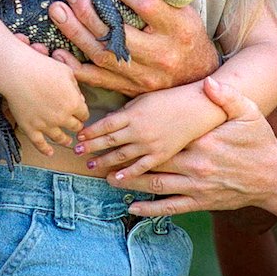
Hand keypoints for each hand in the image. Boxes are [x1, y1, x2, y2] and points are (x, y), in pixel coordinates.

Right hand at [2, 50, 89, 157]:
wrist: (18, 72)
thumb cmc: (43, 67)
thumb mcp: (67, 72)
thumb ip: (76, 88)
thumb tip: (80, 100)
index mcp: (74, 104)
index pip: (84, 114)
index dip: (82, 113)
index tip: (80, 113)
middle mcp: (62, 118)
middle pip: (75, 127)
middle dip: (76, 126)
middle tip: (75, 126)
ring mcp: (46, 125)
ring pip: (60, 138)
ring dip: (65, 140)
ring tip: (67, 141)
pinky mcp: (30, 128)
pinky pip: (40, 144)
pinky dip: (46, 150)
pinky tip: (50, 152)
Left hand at [48, 0, 219, 96]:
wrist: (197, 76)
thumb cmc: (186, 33)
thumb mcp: (179, 3)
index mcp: (178, 28)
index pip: (147, 6)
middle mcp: (161, 54)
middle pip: (119, 32)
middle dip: (89, 11)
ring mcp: (144, 75)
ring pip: (104, 54)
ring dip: (76, 33)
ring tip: (58, 12)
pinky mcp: (130, 88)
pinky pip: (98, 80)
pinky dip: (76, 68)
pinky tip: (57, 53)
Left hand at [74, 81, 223, 177]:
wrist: (200, 108)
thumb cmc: (174, 99)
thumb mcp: (147, 97)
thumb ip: (129, 109)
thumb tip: (111, 117)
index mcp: (134, 113)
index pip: (106, 124)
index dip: (91, 131)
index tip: (80, 136)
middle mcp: (139, 130)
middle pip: (109, 141)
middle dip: (92, 147)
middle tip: (77, 152)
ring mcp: (150, 144)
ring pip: (122, 156)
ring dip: (104, 161)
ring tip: (91, 165)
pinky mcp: (162, 155)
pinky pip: (141, 167)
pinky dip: (127, 174)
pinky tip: (115, 178)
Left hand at [113, 76, 276, 217]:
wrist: (275, 177)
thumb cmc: (261, 142)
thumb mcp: (249, 113)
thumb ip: (227, 98)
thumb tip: (209, 82)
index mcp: (203, 143)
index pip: (164, 138)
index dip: (138, 135)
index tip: (117, 130)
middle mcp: (196, 167)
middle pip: (153, 162)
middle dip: (126, 160)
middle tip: (101, 158)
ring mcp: (197, 188)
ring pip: (157, 186)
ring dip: (131, 183)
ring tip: (108, 178)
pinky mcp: (201, 203)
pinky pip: (172, 207)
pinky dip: (151, 209)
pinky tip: (133, 207)